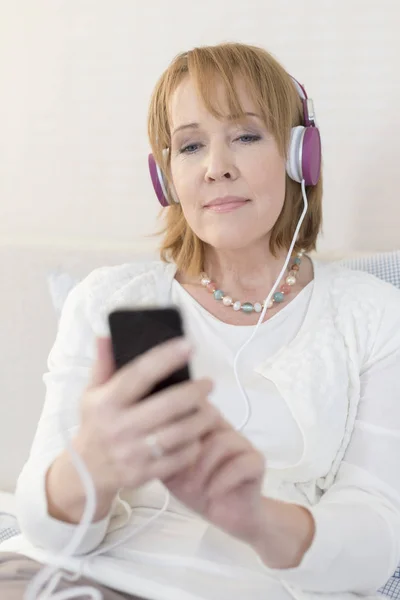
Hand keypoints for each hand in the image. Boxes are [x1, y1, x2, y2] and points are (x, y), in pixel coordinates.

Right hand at [74, 336, 218, 495]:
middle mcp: (119, 427)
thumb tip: (107, 334)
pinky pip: (179, 459)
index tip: (188, 345)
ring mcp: (132, 453)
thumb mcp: (92, 392)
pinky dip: (194, 445)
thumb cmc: (96, 423)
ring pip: (178, 433)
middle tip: (209, 383)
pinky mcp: (144, 473)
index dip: (166, 357)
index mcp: (107, 402)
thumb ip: (103, 363)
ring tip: (211, 408)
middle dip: (195, 392)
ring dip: (201, 419)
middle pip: (168, 406)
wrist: (86, 472)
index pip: (139, 374)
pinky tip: (199, 434)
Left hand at [162, 416, 265, 545]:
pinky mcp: (256, 462)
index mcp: (202, 425)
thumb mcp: (171, 469)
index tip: (164, 449)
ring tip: (194, 487)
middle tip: (179, 474)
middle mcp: (223, 428)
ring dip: (204, 468)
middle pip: (205, 422)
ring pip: (222, 442)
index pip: (190, 407)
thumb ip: (160, 451)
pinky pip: (240, 463)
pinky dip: (222, 479)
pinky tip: (212, 493)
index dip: (176, 426)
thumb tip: (138, 439)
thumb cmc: (198, 487)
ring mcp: (241, 443)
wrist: (228, 513)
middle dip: (188, 450)